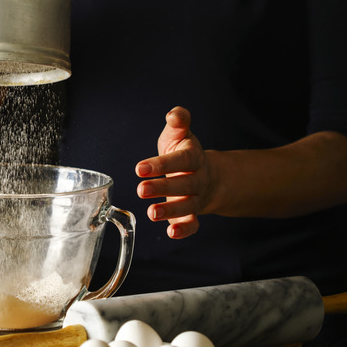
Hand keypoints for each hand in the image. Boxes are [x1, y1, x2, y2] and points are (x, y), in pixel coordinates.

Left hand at [135, 107, 217, 238]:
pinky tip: (170, 232)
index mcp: (193, 157)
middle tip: (141, 190)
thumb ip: (178, 123)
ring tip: (151, 213)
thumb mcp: (180, 135)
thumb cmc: (184, 152)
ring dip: (170, 211)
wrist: (207, 173)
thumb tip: (174, 114)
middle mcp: (197, 179)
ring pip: (187, 206)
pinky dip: (184, 230)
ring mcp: (196, 198)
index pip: (180, 160)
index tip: (140, 168)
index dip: (161, 164)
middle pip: (184, 185)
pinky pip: (193, 224)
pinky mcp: (192, 214)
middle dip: (163, 188)